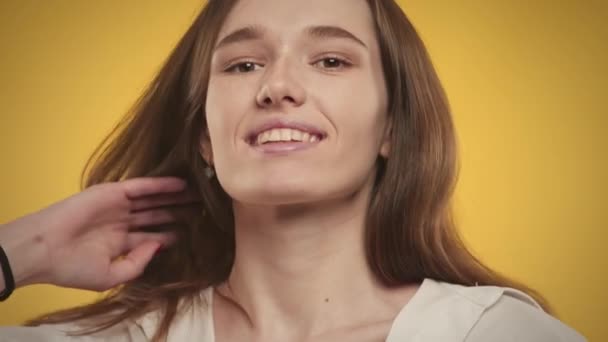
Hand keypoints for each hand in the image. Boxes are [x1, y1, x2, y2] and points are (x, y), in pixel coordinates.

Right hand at [0, 177, 196, 291]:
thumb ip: (139, 262)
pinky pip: (143, 187)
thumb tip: (161, 245)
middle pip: (159, 215)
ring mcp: (118, 207)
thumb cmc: (72, 268)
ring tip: (199, 194)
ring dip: (176, 197)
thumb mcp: (111, 276)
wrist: (44, 250)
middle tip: (206, 209)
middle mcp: (122, 223)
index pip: (156, 236)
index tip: (199, 233)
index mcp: (121, 243)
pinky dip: (161, 185)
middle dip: (181, 212)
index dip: (176, 234)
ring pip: (154, 200)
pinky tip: (181, 185)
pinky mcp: (112, 192)